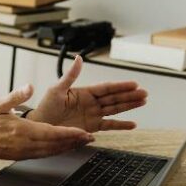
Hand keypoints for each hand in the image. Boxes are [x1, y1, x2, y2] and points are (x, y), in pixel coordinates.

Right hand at [0, 85, 93, 160]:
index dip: (70, 134)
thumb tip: (29, 87)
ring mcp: (23, 152)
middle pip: (56, 145)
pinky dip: (55, 151)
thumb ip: (15, 96)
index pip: (52, 133)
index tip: (84, 133)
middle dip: (74, 142)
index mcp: (21, 130)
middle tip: (89, 138)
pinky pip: (43, 155)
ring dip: (67, 148)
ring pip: (51, 152)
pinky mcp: (20, 156)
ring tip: (80, 143)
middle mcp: (25, 144)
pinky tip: (60, 148)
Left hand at [28, 55, 147, 131]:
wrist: (40, 126)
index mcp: (84, 92)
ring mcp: (92, 115)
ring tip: (142, 102)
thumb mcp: (56, 89)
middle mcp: (91, 103)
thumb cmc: (46, 107)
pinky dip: (120, 125)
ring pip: (114, 109)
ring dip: (129, 106)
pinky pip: (109, 126)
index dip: (120, 86)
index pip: (106, 88)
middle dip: (129, 96)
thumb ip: (70, 75)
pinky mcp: (91, 127)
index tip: (134, 84)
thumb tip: (78, 58)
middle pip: (114, 98)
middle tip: (144, 93)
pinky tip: (132, 124)